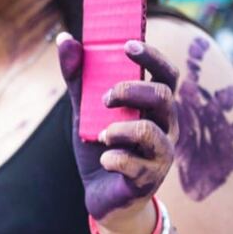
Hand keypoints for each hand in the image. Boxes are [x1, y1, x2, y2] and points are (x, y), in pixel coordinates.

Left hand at [57, 34, 178, 230]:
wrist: (101, 194)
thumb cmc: (101, 144)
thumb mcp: (86, 108)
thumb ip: (79, 77)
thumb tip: (65, 39)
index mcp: (154, 105)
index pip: (167, 74)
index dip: (152, 57)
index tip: (127, 45)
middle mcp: (165, 127)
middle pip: (164, 97)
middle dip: (131, 91)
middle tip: (104, 98)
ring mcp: (160, 155)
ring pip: (152, 133)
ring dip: (121, 128)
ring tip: (102, 135)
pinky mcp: (147, 180)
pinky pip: (137, 166)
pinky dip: (116, 159)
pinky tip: (105, 160)